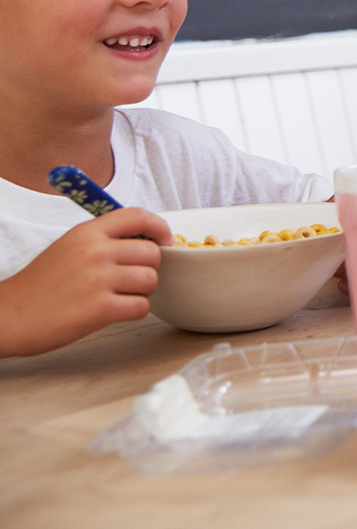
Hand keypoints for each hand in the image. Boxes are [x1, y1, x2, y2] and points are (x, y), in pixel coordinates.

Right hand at [0, 208, 168, 356]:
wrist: (8, 315)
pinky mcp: (99, 309)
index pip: (138, 216)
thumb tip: (146, 239)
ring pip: (150, 280)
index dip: (159, 227)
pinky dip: (133, 311)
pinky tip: (113, 312)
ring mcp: (98, 280)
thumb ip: (103, 240)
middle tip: (128, 280)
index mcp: (87, 232)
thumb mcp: (68, 247)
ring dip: (141, 292)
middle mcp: (95, 252)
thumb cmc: (40, 285)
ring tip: (117, 296)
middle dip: (147, 268)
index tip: (164, 240)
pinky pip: (141, 307)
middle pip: (152, 253)